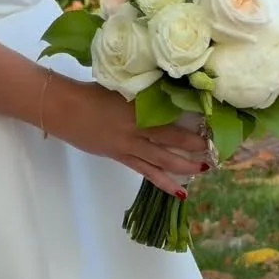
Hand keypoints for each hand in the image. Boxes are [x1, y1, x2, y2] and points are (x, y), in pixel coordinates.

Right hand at [45, 76, 210, 196]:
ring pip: (162, 161)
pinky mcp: (120, 157)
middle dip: (194, 149)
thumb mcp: (120, 87)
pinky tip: (177, 191)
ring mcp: (129, 146)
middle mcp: (138, 129)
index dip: (193, 127)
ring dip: (184, 167)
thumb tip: (167, 94)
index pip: (173, 119)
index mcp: (139, 108)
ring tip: (203, 171)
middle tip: (214, 153)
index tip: (212, 128)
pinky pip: (146, 172)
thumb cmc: (90, 92)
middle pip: (172, 142)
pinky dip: (162, 182)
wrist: (64, 108)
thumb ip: (143, 93)